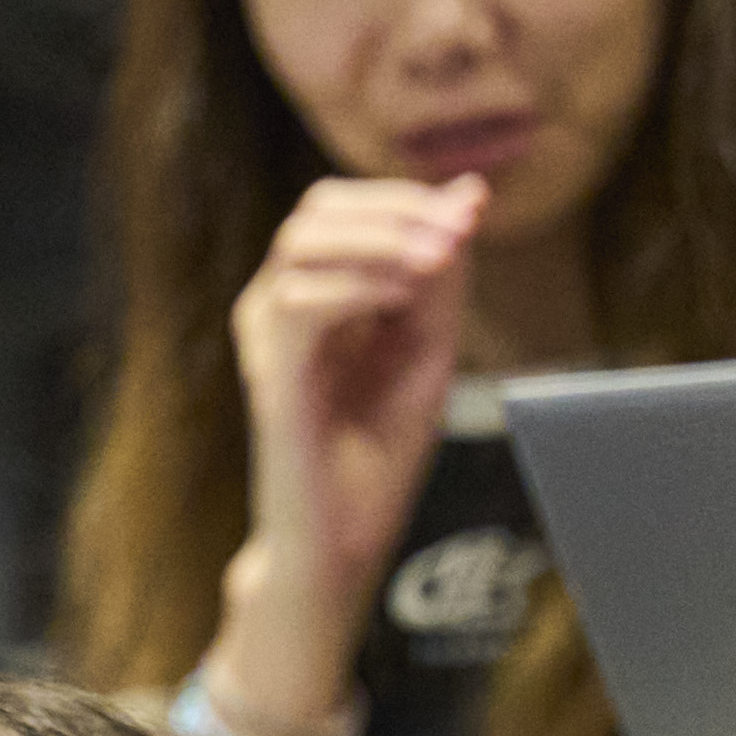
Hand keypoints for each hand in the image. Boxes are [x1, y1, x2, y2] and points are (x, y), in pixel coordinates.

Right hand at [222, 174, 482, 717]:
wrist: (341, 542)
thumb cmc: (376, 456)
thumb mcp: (429, 349)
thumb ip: (443, 277)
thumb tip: (467, 194)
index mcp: (314, 298)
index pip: (344, 206)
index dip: (406, 198)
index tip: (468, 217)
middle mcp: (278, 311)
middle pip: (316, 209)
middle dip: (392, 210)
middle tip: (452, 240)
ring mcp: (267, 343)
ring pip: (302, 241)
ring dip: (378, 240)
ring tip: (433, 267)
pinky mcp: (270, 379)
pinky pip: (298, 301)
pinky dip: (357, 286)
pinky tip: (399, 302)